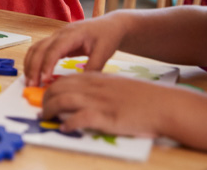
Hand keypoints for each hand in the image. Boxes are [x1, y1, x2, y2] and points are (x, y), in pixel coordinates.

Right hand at [23, 13, 127, 85]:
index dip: (47, 64)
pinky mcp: (56, 42)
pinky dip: (34, 62)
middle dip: (33, 67)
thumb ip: (93, 67)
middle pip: (39, 48)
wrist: (110, 25)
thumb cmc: (108, 36)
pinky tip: (35, 74)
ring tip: (29, 82)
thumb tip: (80, 84)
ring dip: (30, 65)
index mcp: (72, 34)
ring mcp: (56, 36)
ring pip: (35, 48)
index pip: (54, 49)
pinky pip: (39, 50)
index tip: (45, 80)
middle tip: (32, 85)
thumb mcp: (104, 52)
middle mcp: (60, 33)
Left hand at [41, 73, 180, 136]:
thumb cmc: (146, 99)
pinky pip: (79, 118)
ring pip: (63, 100)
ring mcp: (100, 101)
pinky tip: (64, 128)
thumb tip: (86, 98)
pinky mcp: (107, 117)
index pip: (66, 78)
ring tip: (44, 118)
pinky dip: (68, 123)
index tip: (46, 95)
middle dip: (45, 97)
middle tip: (40, 108)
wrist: (166, 105)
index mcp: (99, 79)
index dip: (52, 87)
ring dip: (49, 109)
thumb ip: (102, 89)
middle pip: (59, 87)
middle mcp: (95, 88)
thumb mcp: (119, 87)